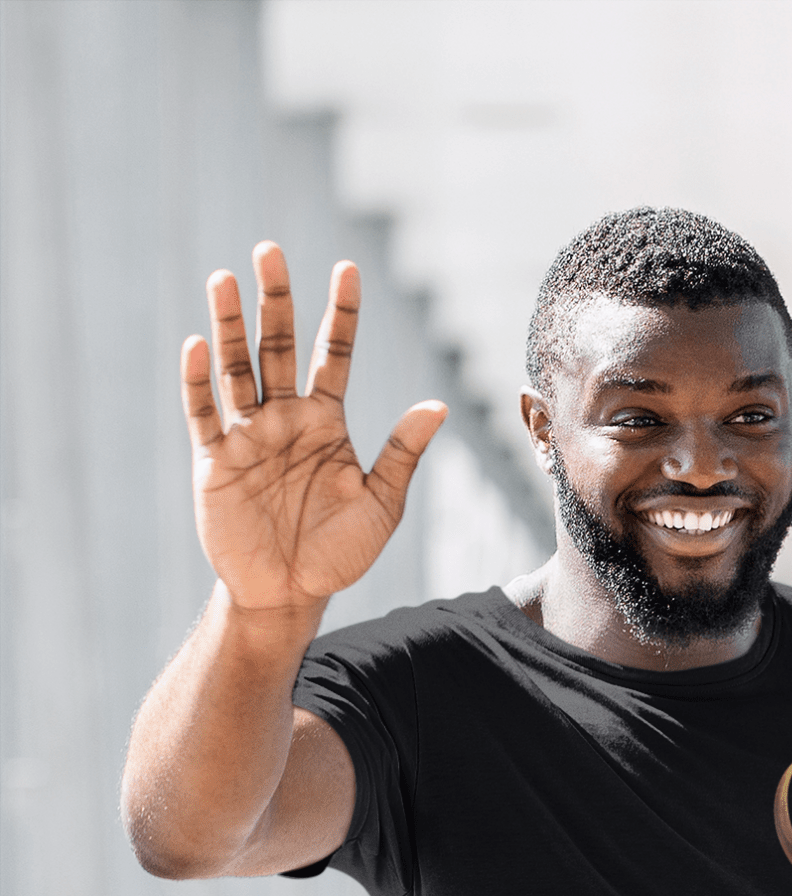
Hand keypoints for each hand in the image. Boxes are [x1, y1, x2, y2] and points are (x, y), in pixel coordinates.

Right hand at [181, 242, 445, 613]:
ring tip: (224, 279)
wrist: (290, 595)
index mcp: (325, 421)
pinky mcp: (215, 461)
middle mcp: (284, 418)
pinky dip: (198, 381)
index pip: (333, 354)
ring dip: (229, 325)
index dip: (340, 313)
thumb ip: (402, 454)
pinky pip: (204, 413)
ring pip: (235, 368)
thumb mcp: (380, 504)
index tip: (347, 269)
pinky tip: (198, 346)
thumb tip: (438, 406)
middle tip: (269, 250)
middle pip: (276, 346)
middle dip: (274, 300)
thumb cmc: (338, 553)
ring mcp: (247, 435)